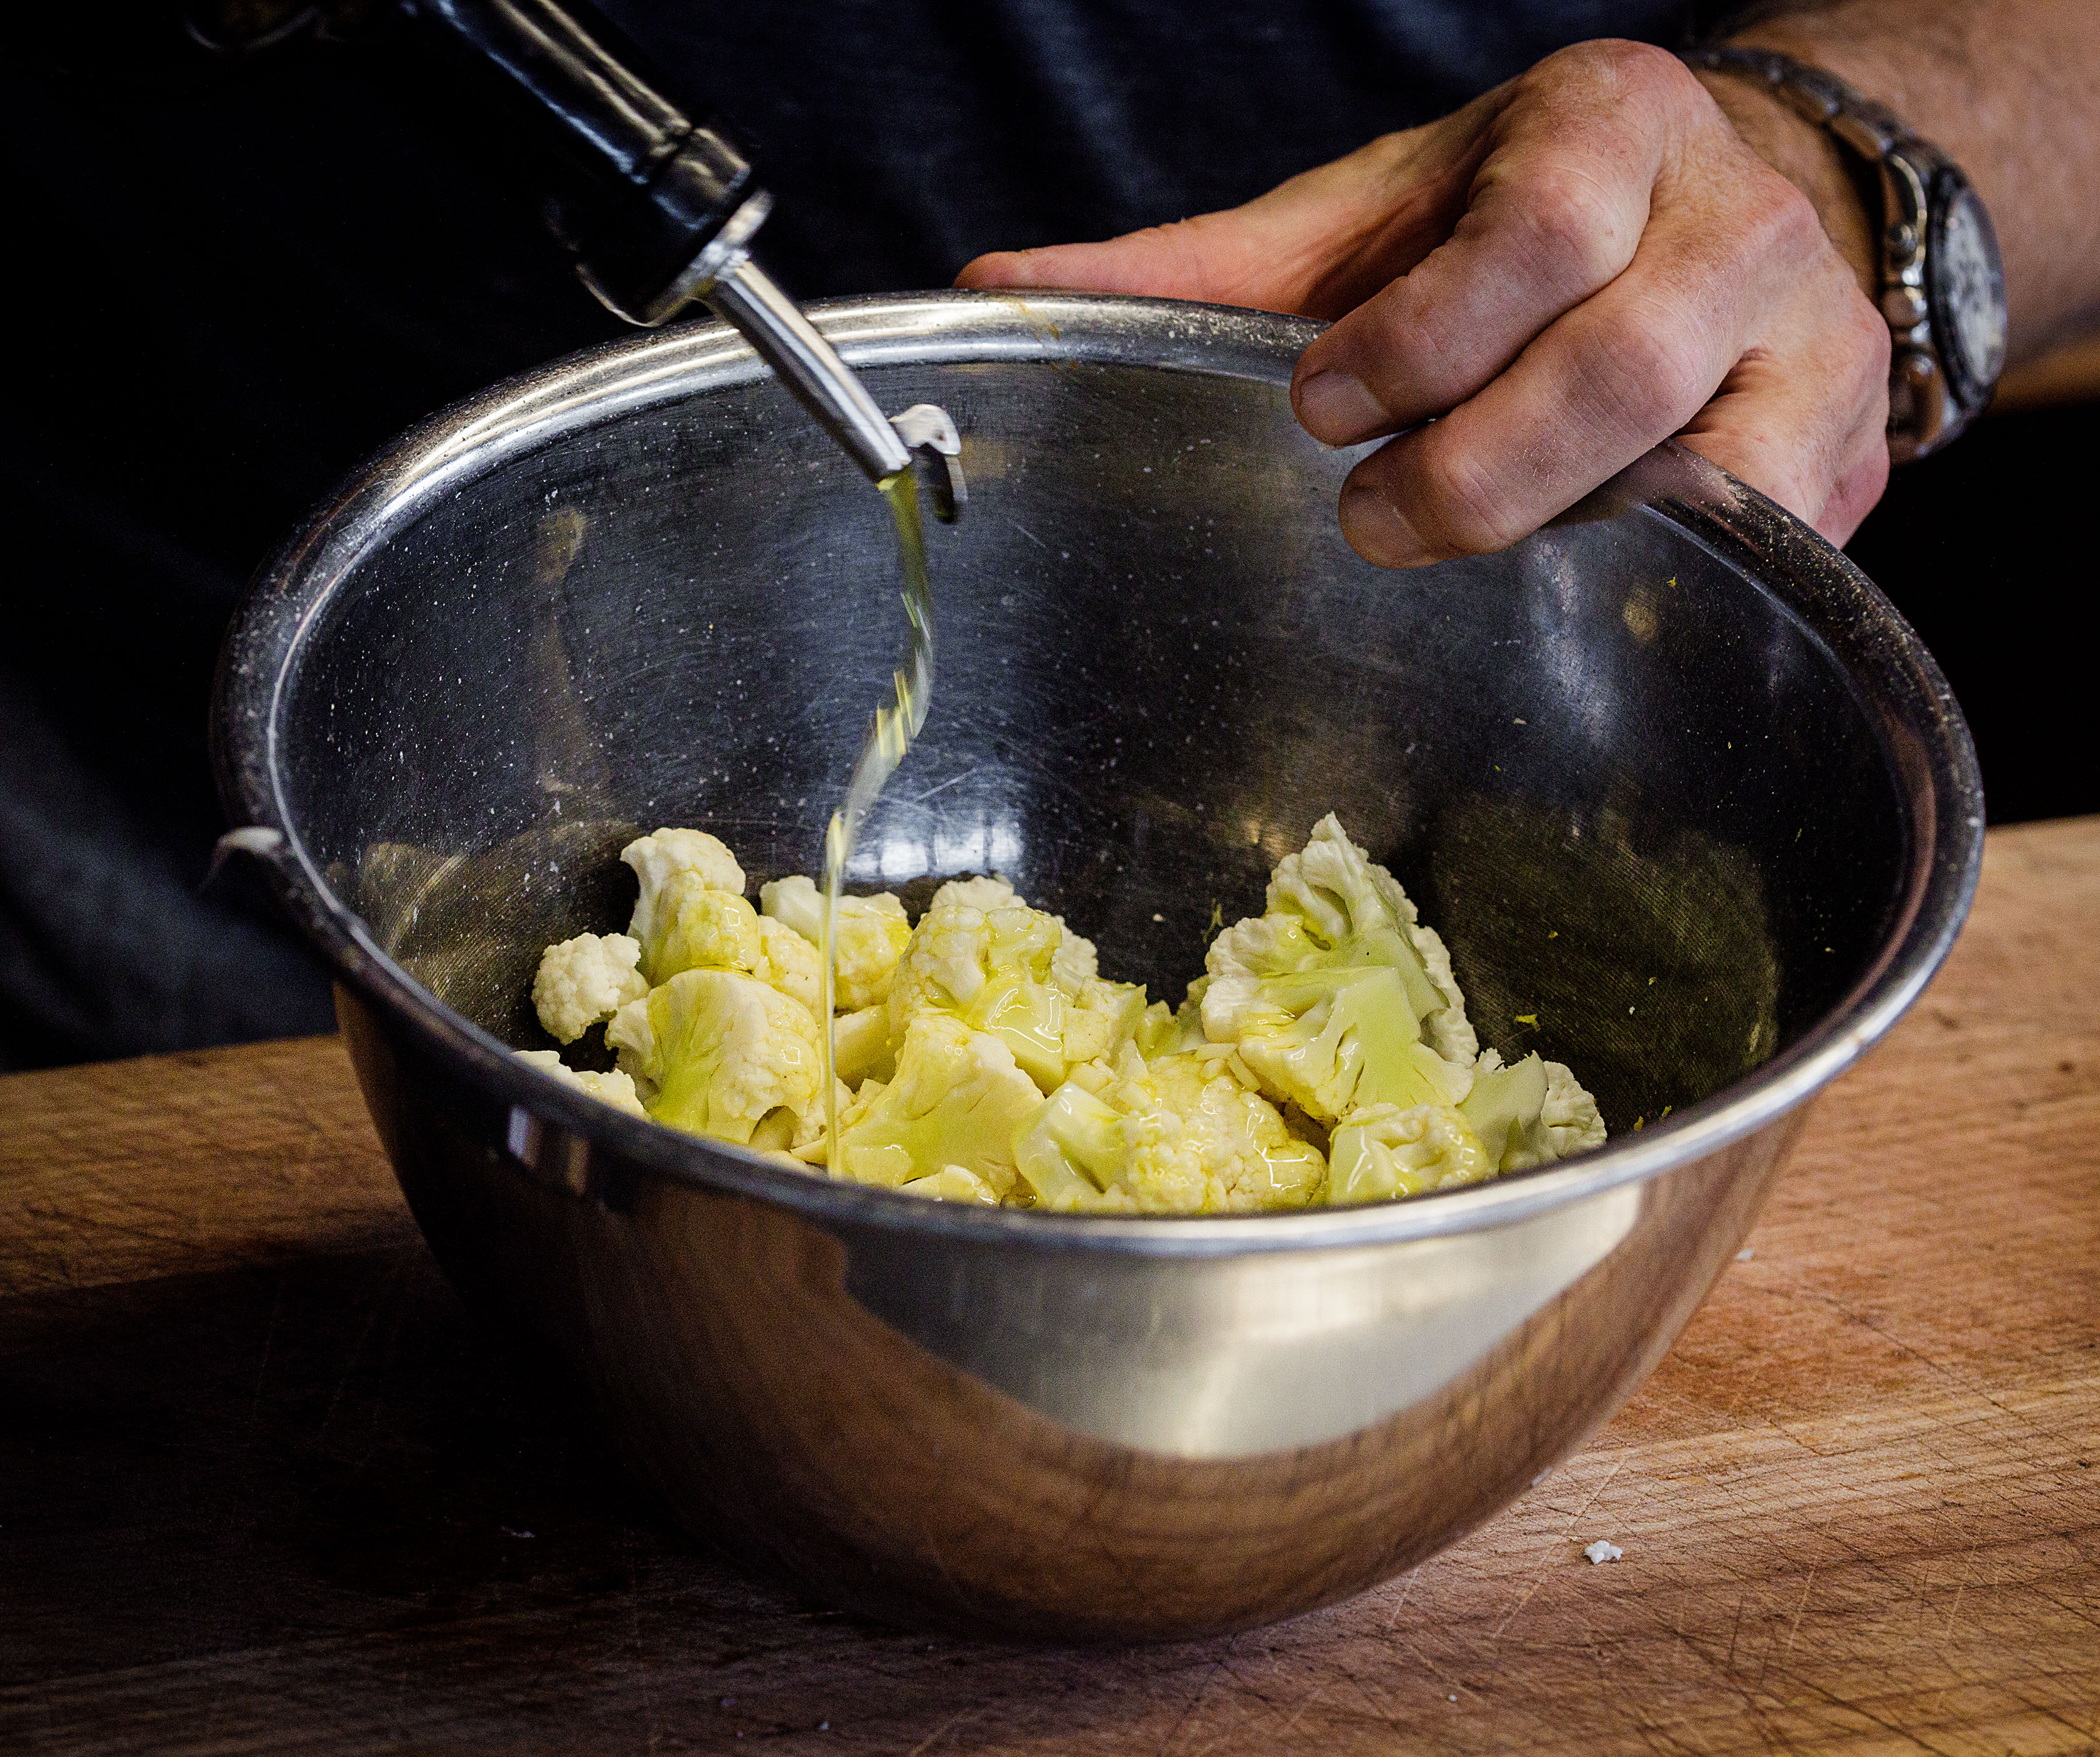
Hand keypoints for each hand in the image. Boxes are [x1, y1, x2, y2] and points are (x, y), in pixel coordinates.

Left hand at [957, 40, 1893, 567]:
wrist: (1698, 209)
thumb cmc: (1499, 228)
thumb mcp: (1353, 223)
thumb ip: (1194, 269)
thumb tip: (999, 289)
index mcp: (1604, 122)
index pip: (1533, 232)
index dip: (1422, 339)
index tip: (1321, 407)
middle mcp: (1731, 211)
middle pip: (1621, 365)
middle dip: (1478, 467)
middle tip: (1372, 517)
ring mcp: (1810, 330)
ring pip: (1711, 469)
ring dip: (1566, 528)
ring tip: (1461, 539)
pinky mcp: (1845, 437)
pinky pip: (1772, 538)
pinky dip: (1671, 574)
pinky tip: (1585, 569)